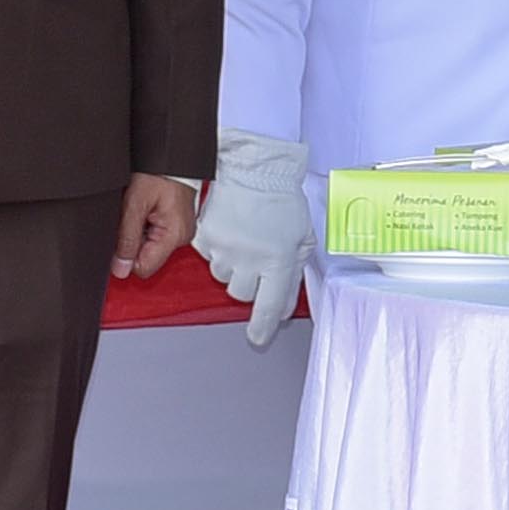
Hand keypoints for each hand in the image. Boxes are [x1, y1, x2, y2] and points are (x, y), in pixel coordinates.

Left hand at [114, 174, 196, 280]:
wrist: (171, 157)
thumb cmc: (157, 174)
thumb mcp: (134, 206)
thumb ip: (127, 240)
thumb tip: (120, 269)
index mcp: (174, 236)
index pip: (143, 268)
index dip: (126, 255)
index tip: (122, 234)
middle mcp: (181, 237)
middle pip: (147, 258)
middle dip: (133, 241)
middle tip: (134, 216)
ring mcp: (181, 231)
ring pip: (150, 247)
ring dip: (140, 232)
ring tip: (141, 210)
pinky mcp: (178, 225)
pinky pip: (156, 236)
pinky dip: (147, 226)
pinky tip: (147, 210)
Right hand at [195, 132, 311, 347]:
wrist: (256, 171)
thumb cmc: (283, 202)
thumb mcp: (302, 238)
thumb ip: (294, 272)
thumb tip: (284, 304)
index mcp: (279, 261)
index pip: (268, 306)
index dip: (262, 327)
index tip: (258, 338)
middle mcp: (250, 260)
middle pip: (243, 294)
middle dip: (252, 284)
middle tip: (259, 262)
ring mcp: (225, 249)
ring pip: (224, 277)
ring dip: (235, 266)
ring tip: (246, 240)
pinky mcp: (206, 238)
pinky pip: (210, 257)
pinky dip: (219, 249)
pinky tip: (232, 232)